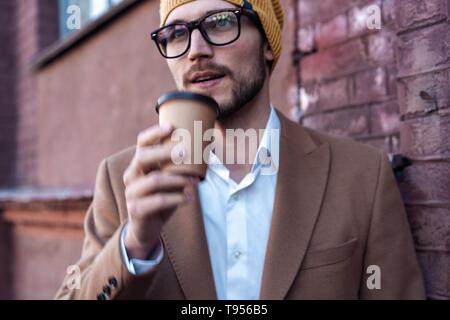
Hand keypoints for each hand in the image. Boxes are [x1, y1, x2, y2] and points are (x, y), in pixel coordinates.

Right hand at [123, 124, 188, 259]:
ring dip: (178, 180)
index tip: (171, 127)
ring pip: (154, 181)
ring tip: (195, 182)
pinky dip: (176, 198)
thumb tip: (208, 147)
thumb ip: (181, 168)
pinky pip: (158, 201)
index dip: (154, 133)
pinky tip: (189, 198)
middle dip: (164, 153)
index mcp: (139, 164)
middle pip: (143, 157)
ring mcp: (131, 193)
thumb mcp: (170, 181)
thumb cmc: (161, 199)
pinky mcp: (136, 209)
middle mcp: (132, 175)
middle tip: (184, 152)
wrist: (146, 229)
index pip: (142, 143)